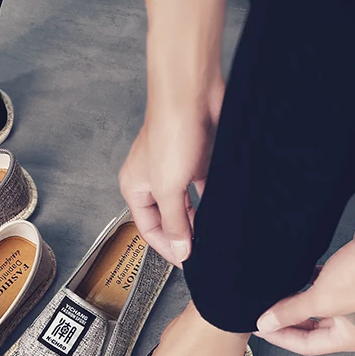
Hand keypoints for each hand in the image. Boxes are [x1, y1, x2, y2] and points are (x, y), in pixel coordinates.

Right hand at [120, 88, 221, 267]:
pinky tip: (219, 209)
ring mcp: (174, 169)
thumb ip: (174, 223)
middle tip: (200, 251)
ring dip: (197, 218)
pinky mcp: (196, 158)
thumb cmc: (170, 131)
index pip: (148, 229)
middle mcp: (152, 180)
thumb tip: (180, 250)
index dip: (167, 247)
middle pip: (167, 218)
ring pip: (185, 204)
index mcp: (135, 188)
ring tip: (210, 234)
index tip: (186, 261)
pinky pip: (201, 187)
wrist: (193, 94)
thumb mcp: (169, 189)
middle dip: (183, 234)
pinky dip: (209, 199)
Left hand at [255, 204, 354, 355]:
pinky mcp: (353, 281)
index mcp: (353, 338)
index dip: (281, 338)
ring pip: (317, 309)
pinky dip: (310, 286)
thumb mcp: (320, 299)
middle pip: (312, 329)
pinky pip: (324, 289)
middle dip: (288, 322)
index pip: (307, 346)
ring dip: (297, 304)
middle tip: (264, 315)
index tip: (261, 330)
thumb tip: (267, 323)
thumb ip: (290, 313)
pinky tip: (296, 279)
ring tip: (275, 299)